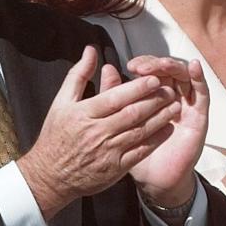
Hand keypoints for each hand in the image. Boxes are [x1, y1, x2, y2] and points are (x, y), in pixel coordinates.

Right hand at [18, 46, 181, 218]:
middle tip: (170, 89)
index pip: (115, 98)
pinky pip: (140, 152)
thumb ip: (79, 74)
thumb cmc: (57, 135)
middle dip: (155, 100)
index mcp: (84, 114)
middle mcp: (97, 132)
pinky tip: (167, 128)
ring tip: (175, 105)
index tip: (154, 78)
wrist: (50, 176)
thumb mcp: (61, 102)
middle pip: (132, 113)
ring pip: (140, 131)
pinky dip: (156, 140)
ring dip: (160, 118)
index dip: (137, 88)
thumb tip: (91, 50)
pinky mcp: (116, 168)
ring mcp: (108, 152)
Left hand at [126, 56, 209, 206]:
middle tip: (142, 67)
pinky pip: (202, 93)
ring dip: (173, 67)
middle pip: (168, 71)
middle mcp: (171, 98)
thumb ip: (114, 95)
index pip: (151, 71)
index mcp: (152, 96)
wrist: (153, 179)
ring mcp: (186, 105)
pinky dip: (199, 77)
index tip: (130, 66)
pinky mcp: (199, 116)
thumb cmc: (137, 151)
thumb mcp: (121, 121)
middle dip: (156, 64)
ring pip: (184, 77)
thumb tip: (107, 69)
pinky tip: (193, 66)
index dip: (144, 64)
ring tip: (162, 65)